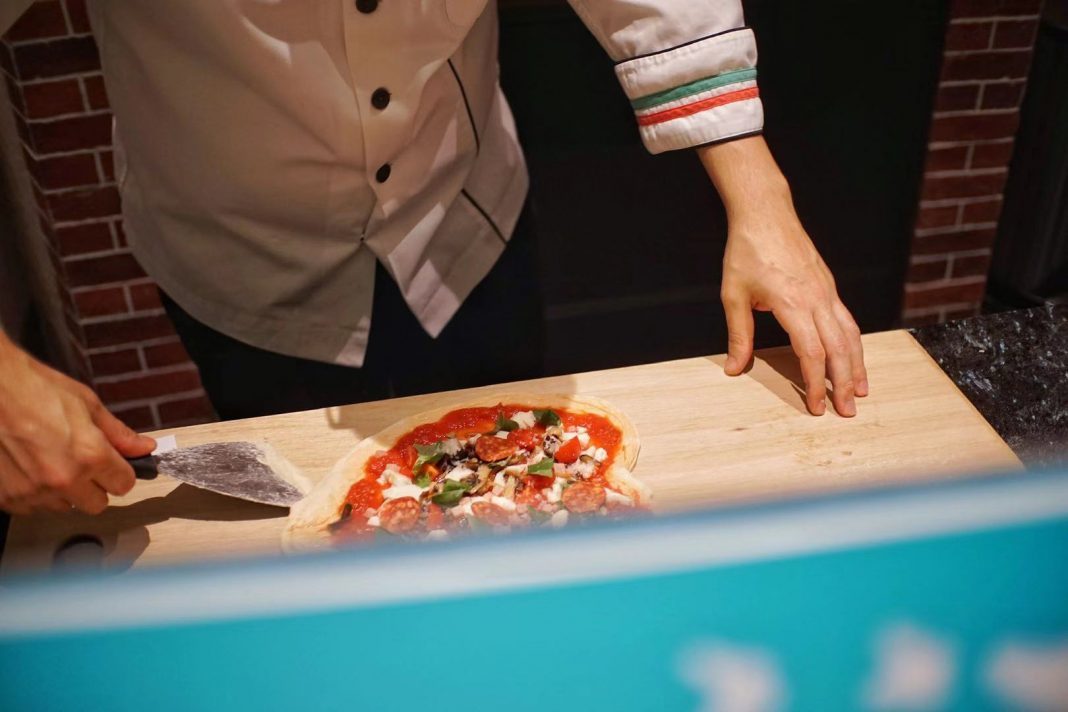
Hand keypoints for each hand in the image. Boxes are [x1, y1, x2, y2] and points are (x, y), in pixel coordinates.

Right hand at [0, 333, 155, 514]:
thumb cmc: (35, 389)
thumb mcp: (87, 404)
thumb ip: (118, 434)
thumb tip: (143, 448)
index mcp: (90, 456)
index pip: (124, 485)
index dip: (121, 473)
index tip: (114, 465)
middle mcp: (63, 479)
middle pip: (96, 504)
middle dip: (95, 485)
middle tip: (83, 462)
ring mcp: (33, 492)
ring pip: (64, 506)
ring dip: (64, 490)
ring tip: (51, 459)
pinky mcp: (8, 498)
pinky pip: (33, 507)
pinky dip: (36, 492)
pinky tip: (30, 466)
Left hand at [698, 136, 867, 415]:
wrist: (765, 213)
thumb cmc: (747, 251)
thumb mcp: (734, 295)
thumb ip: (738, 335)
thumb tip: (734, 368)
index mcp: (793, 303)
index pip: (811, 352)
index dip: (815, 383)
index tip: (816, 406)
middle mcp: (817, 299)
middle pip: (839, 349)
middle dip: (844, 383)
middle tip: (848, 411)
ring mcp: (827, 291)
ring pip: (851, 335)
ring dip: (857, 365)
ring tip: (861, 390)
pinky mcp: (829, 286)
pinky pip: (847, 320)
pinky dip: (854, 343)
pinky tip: (854, 357)